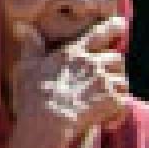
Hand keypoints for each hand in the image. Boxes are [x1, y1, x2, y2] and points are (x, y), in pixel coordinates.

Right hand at [7, 16, 128, 147]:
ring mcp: (103, 81)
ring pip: (123, 82)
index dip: (114, 27)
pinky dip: (117, 114)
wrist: (45, 123)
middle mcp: (91, 63)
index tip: (121, 24)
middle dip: (115, 70)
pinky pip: (124, 104)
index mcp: (74, 52)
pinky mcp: (111, 100)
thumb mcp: (26, 67)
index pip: (100, 32)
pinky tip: (107, 121)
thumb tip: (25, 28)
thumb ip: (30, 47)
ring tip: (106, 103)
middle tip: (107, 83)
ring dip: (117, 92)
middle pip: (117, 59)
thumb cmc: (32, 97)